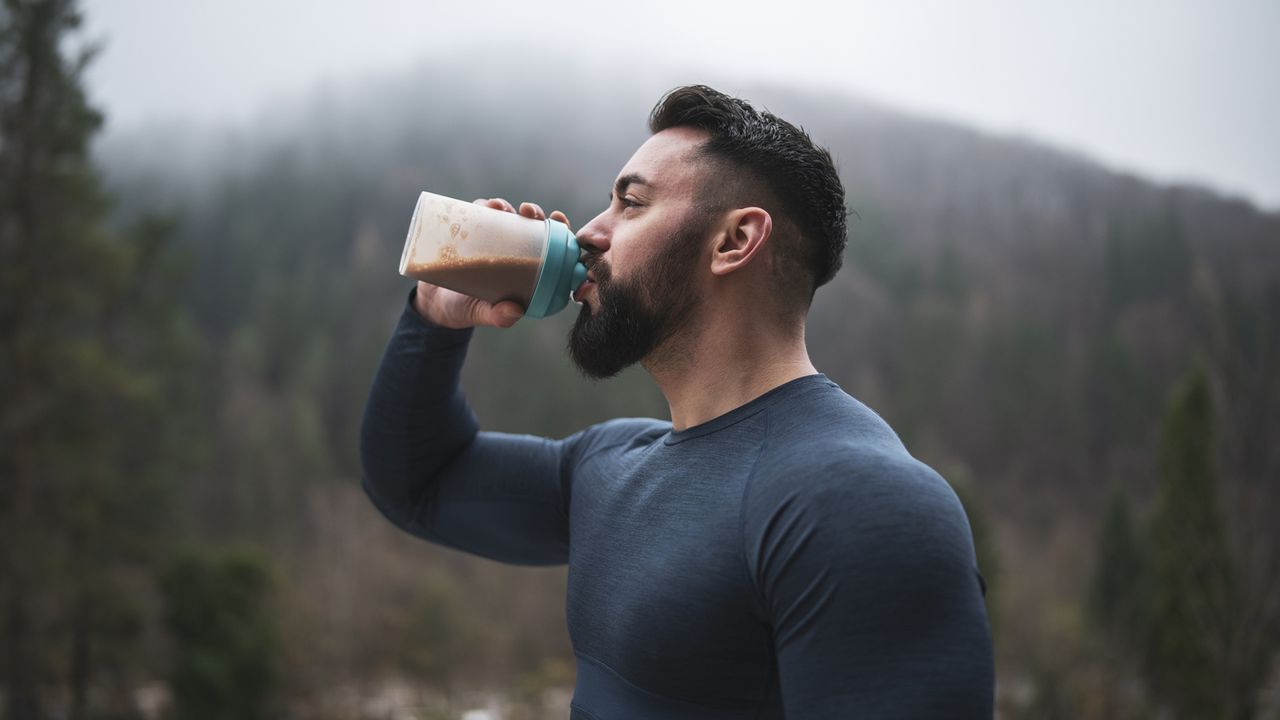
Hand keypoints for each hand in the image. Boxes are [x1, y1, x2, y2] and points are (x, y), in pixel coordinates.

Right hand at [411, 197, 571, 328]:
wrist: (434, 302)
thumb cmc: (467, 309)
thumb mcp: (483, 314)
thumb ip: (499, 316)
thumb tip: (515, 312)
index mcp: (525, 269)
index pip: (550, 246)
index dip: (560, 230)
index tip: (559, 219)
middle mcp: (511, 250)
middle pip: (530, 225)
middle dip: (534, 213)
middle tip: (528, 212)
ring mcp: (491, 239)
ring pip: (505, 215)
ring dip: (507, 206)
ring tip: (501, 208)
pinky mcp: (469, 231)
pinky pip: (478, 213)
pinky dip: (483, 206)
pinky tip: (486, 206)